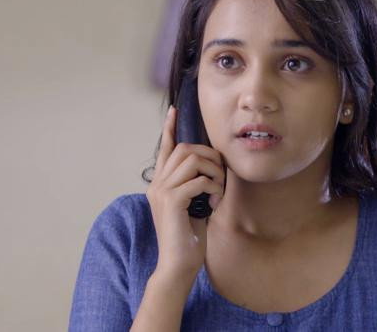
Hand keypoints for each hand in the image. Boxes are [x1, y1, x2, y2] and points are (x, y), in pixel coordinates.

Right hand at [145, 106, 224, 276]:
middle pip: (184, 149)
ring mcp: (161, 192)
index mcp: (160, 184)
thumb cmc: (189, 237)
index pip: (164, 149)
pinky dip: (212, 187)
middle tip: (220, 176)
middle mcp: (157, 184)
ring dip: (213, 173)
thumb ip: (195, 184)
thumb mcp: (193, 205)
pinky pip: (197, 180)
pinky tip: (214, 201)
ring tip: (217, 191)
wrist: (178, 264)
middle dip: (209, 156)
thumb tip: (211, 166)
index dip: (169, 129)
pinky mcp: (171, 202)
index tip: (174, 111)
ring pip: (192, 161)